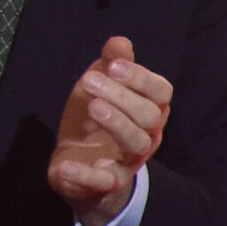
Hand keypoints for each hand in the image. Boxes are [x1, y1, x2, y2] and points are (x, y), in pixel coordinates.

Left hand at [49, 36, 171, 225]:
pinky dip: (85, 174)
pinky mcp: (109, 183)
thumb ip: (111, 64)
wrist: (78, 162)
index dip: (141, 78)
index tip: (113, 65)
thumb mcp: (100, 85)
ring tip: (92, 106)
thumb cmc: (95, 118)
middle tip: (88, 80)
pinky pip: (104, 181)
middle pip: (150, 116)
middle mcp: (148, 136)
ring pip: (137, 143)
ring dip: (117, 123)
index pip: (161, 92)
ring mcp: (130, 161)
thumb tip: (120, 42)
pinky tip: (65, 163)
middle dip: (122, 96)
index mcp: (150, 109)